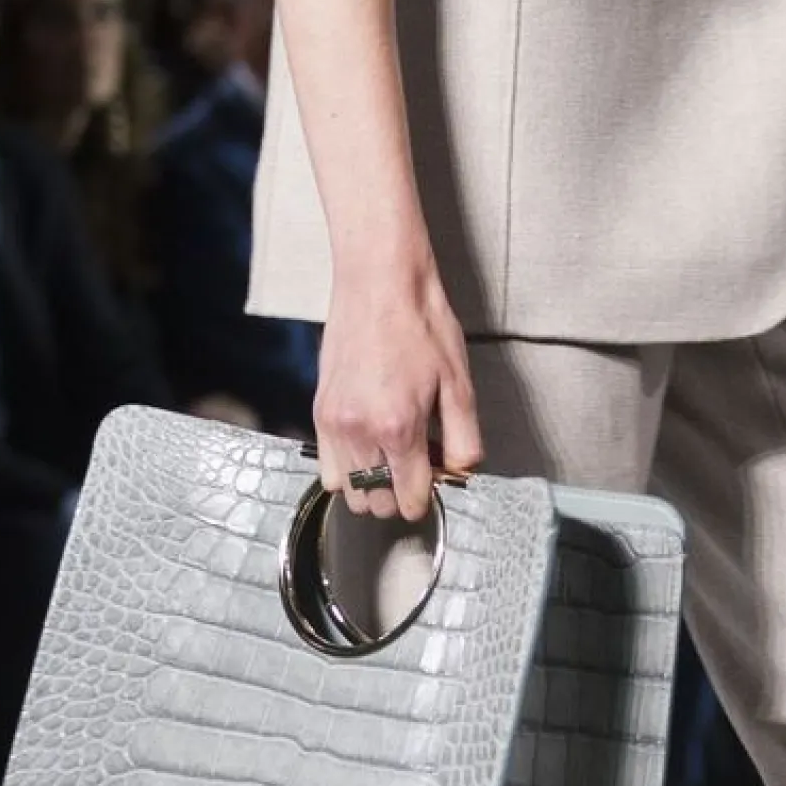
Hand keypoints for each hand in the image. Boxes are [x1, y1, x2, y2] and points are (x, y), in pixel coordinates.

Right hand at [314, 249, 482, 521]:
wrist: (377, 281)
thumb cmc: (420, 323)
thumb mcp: (459, 382)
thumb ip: (464, 437)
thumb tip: (462, 471)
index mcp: (398, 427)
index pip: (409, 499)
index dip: (427, 497)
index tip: (435, 483)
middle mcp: (359, 432)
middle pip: (378, 503)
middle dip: (400, 494)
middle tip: (417, 464)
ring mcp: (334, 424)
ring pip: (351, 493)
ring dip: (374, 487)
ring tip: (392, 457)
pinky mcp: (320, 412)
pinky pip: (328, 470)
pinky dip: (348, 472)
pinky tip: (368, 448)